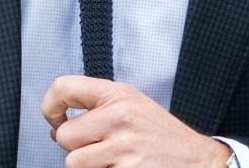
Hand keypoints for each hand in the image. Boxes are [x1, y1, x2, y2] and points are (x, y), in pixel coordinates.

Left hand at [42, 75, 232, 167]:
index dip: (50, 106)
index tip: (54, 119)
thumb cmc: (162, 135)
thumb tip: (55, 126)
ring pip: (73, 162)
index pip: (63, 88)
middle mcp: (119, 117)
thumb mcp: (133, 106)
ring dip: (88, 166)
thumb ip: (97, 108)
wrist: (199, 161)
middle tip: (98, 147)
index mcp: (118, 94)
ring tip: (113, 160)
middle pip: (64, 136)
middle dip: (75, 146)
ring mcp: (123, 147)